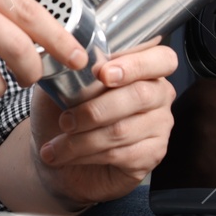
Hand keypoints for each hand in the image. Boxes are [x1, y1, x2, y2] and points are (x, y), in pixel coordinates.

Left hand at [27, 38, 177, 208]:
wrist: (54, 152)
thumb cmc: (59, 113)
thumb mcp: (58, 85)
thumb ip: (72, 69)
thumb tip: (74, 61)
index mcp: (141, 68)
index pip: (161, 58)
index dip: (135, 64)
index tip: (102, 73)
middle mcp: (158, 94)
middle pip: (140, 95)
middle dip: (94, 110)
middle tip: (65, 121)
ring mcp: (159, 126)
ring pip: (124, 129)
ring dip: (82, 139)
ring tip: (56, 144)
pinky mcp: (152, 154)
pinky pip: (122, 154)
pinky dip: (87, 155)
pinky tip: (68, 156)